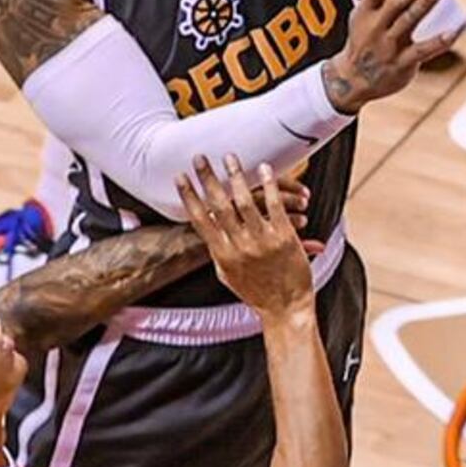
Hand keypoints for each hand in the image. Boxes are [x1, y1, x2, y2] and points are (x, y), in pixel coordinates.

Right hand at [177, 158, 311, 318]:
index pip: (200, 219)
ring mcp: (262, 241)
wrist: (286, 308)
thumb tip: (208, 233)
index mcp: (222, 254)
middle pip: (219, 205)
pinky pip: (274, 205)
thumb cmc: (257, 292)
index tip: (180, 177)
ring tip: (229, 158)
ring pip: (245, 201)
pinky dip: (269, 184)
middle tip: (199, 158)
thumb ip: (219, 252)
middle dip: (207, 179)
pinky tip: (264, 168)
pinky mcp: (283, 237)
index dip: (188, 196)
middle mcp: (239, 246)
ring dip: (236, 176)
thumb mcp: (229, 275)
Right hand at [321, 0, 454, 115]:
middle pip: (396, 2)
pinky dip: (438, 42)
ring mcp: (389, 46)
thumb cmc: (363, 40)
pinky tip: (453, 33)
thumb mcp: (363, 14)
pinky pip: (423, 51)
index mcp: (366, 12)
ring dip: (423, 5)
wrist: (353, 81)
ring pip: (408, 22)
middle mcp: (376, 27)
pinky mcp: (402, 63)